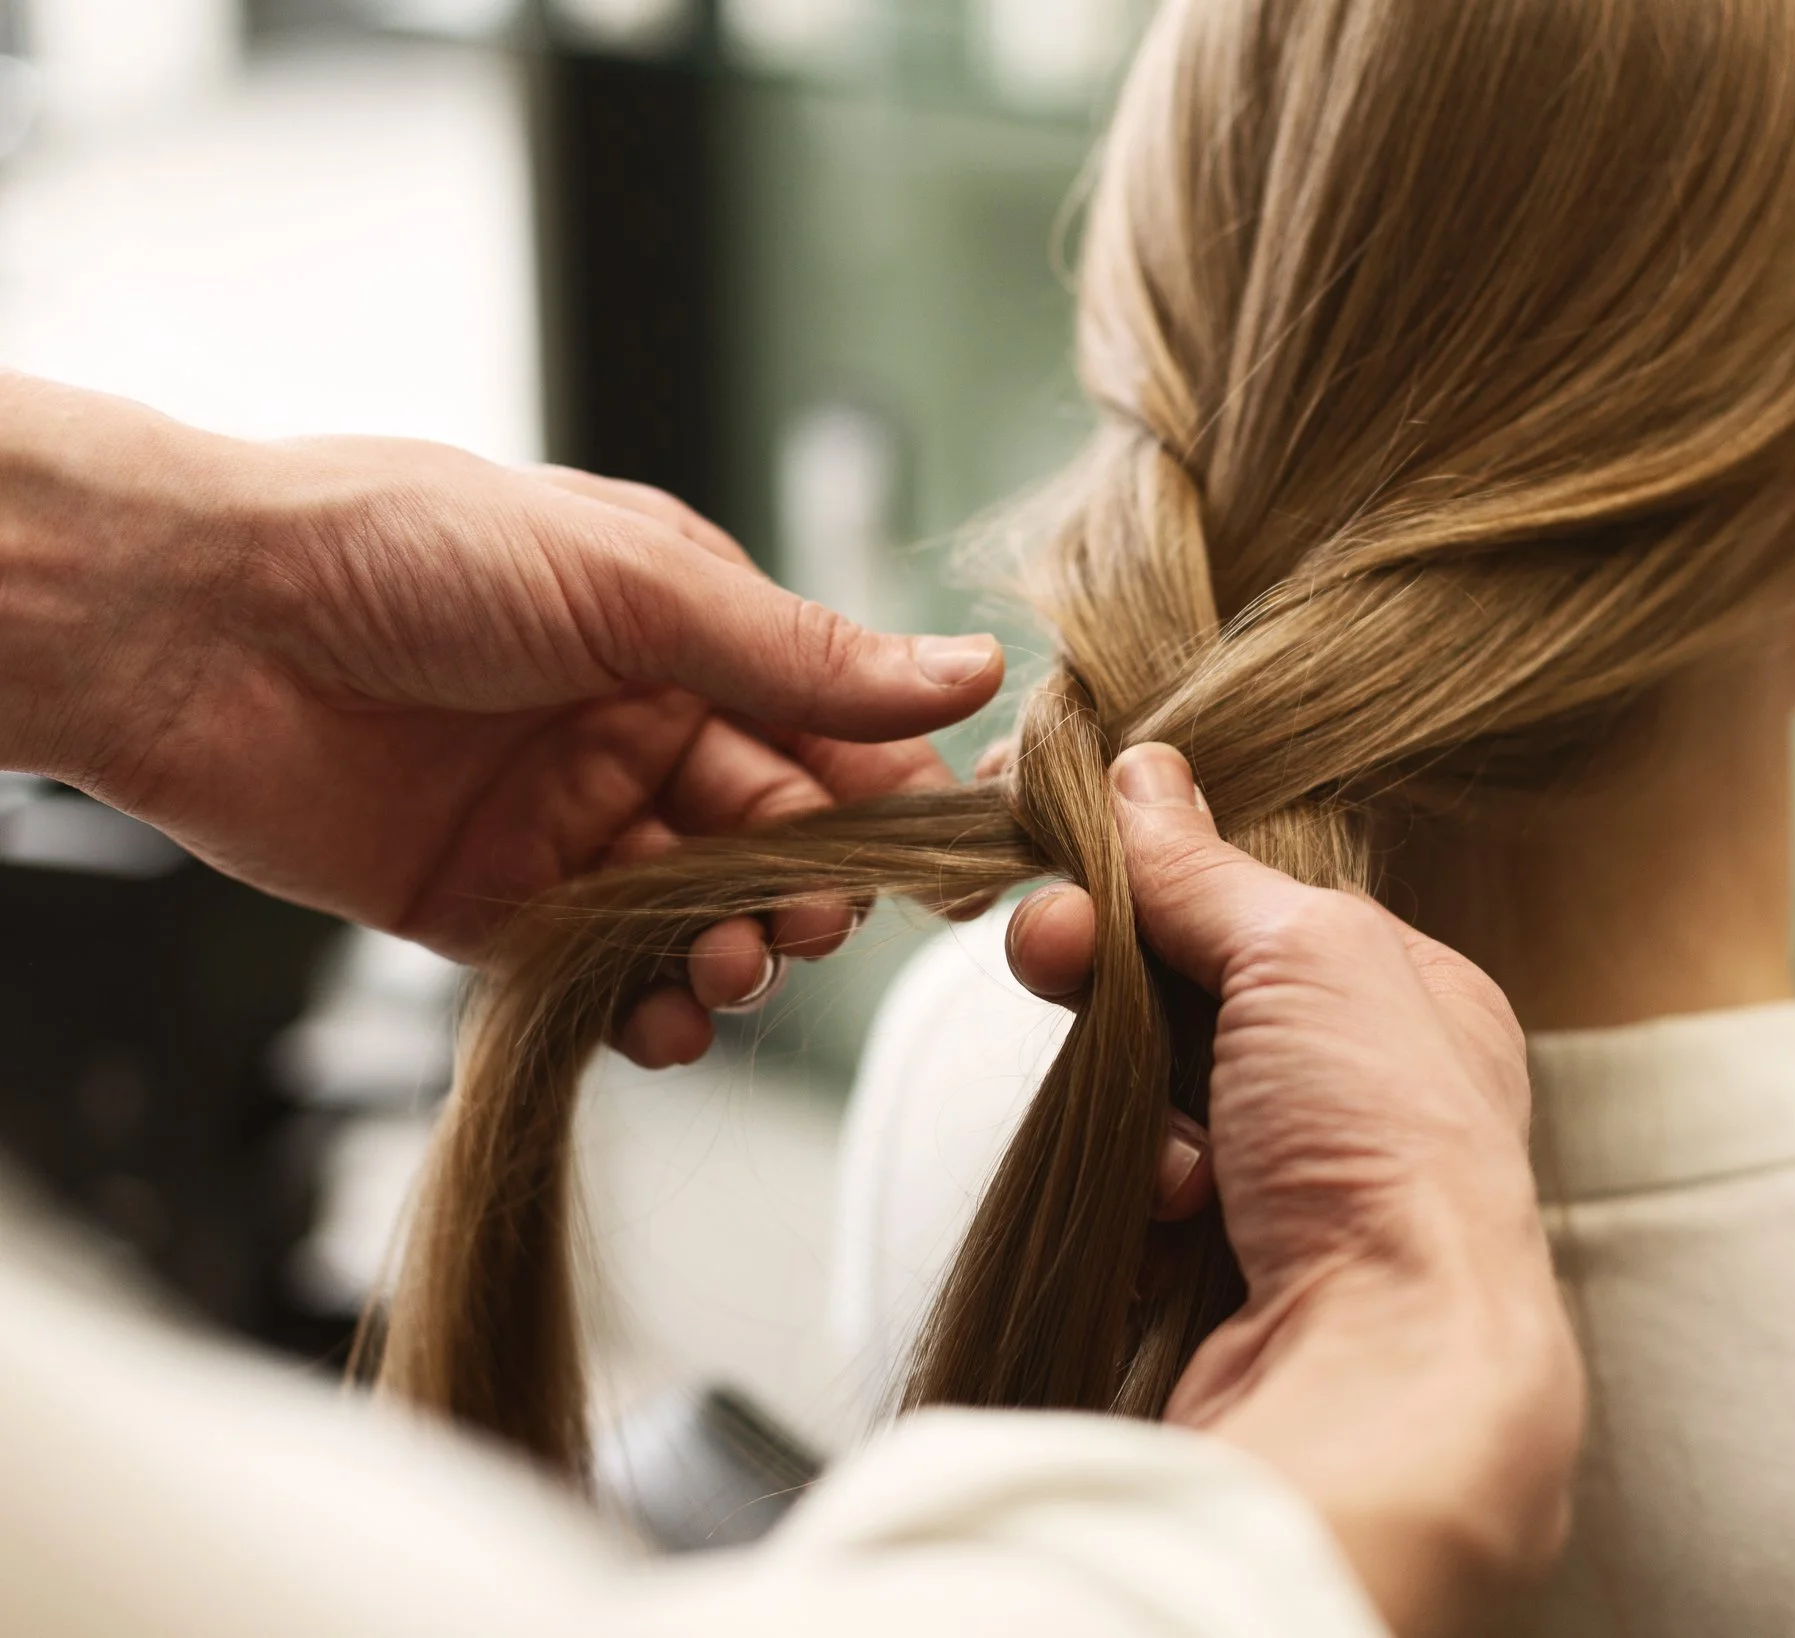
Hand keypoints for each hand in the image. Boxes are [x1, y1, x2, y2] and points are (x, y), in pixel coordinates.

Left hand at [0, 376, 1003, 1064]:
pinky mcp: (487, 909)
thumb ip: (799, 655)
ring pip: (697, 912)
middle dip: (813, 884)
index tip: (956, 859)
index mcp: (685, 635)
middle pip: (775, 834)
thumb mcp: (632, 584)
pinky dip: (647, 1008)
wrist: (192, 623)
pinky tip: (670, 1019)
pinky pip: (597, 975)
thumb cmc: (401, 548)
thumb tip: (965, 672)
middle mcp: (637, 730)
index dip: (897, 793)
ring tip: (734, 962)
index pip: (830, 727)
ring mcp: (565, 823)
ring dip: (737, 949)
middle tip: (820, 915)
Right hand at [1009, 746, 1584, 1637]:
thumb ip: (1209, 871)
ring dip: (1132, 1107)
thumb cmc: (1385, 1150)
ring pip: (1151, 1102)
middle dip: (1109, 971)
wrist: (1383, 1378)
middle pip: (1189, 998)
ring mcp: (1298, 1196)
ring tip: (1166, 1151)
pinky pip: (1135, 1206)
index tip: (1058, 840)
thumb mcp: (1306, 955)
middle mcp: (1366, 1095)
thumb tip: (1144, 773)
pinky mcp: (1229, 1282)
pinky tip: (1171, 1225)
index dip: (1156, 874)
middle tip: (1047, 952)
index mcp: (1410, 1000)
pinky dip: (1135, 1204)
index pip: (1254, 905)